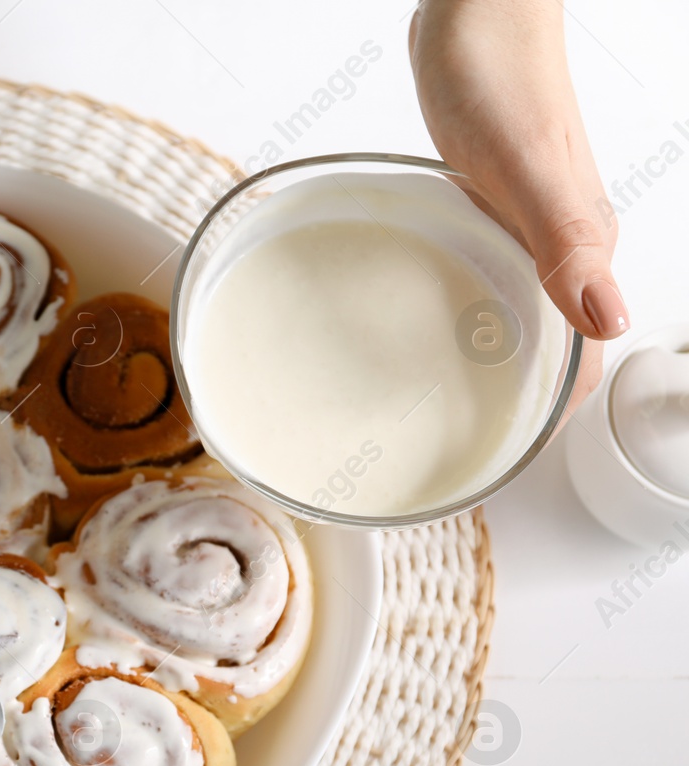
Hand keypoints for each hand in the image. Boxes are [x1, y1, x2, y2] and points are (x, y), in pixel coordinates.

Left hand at [411, 0, 626, 408]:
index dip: (553, 413)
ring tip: (432, 402)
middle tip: (456, 442)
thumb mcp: (528, 170)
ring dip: (486, 358)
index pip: (584, 356)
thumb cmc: (499, 80)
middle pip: (551, 345)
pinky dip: (462, 306)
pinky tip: (421, 318)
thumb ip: (567, 244)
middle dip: (515, 400)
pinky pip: (484, 271)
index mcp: (581, 249)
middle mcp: (560, 245)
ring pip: (515, 311)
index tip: (508, 454)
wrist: (477, 14)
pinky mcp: (488, 203)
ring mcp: (524, 225)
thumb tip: (611, 323)